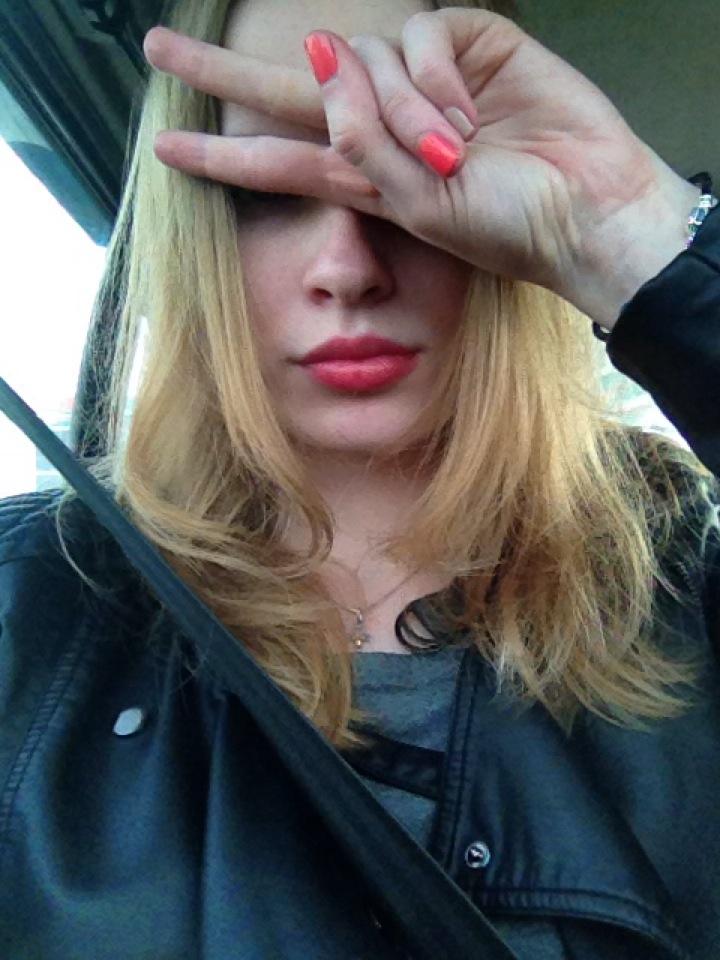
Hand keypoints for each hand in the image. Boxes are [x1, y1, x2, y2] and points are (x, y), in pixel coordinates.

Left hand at [143, 9, 693, 321]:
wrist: (586, 212)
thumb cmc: (508, 226)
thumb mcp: (419, 206)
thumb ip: (361, 140)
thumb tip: (319, 60)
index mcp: (367, 178)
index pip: (279, 160)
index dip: (222, 153)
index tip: (167, 150)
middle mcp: (385, 126)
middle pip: (290, 87)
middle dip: (223, 71)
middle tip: (159, 47)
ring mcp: (423, 84)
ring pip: (366, 57)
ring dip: (401, 105)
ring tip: (451, 147)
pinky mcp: (467, 45)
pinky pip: (419, 34)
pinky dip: (435, 74)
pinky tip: (466, 111)